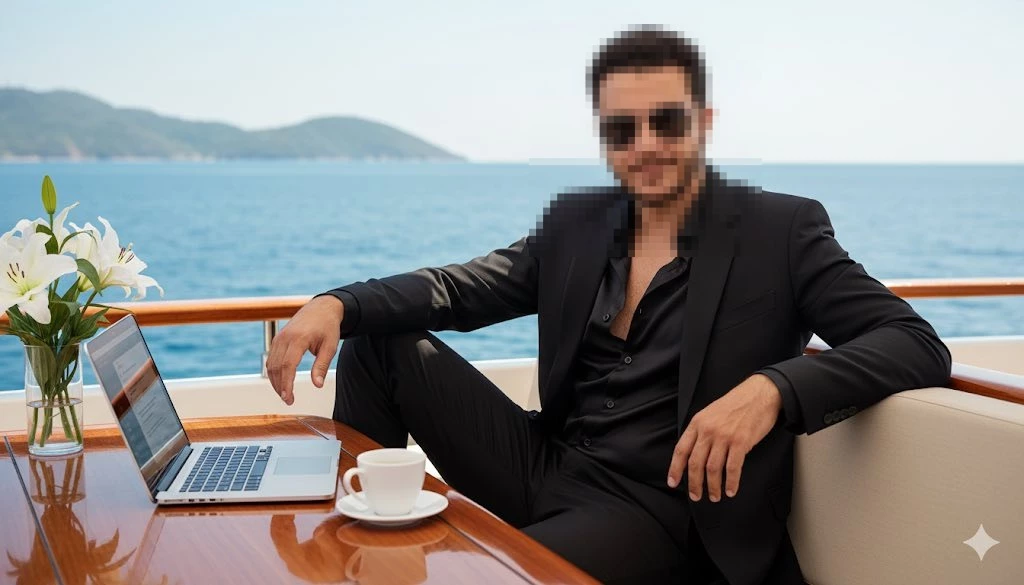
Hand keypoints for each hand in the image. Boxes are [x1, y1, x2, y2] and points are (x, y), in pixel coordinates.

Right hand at [266, 295, 344, 404]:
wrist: (321, 308)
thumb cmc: (327, 326)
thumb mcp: (330, 346)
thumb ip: (322, 366)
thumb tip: (317, 385)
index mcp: (299, 339)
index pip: (288, 366)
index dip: (286, 384)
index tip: (289, 398)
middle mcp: (285, 338)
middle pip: (276, 367)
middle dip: (280, 386)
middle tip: (289, 400)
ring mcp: (279, 338)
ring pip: (271, 364)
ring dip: (275, 381)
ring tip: (285, 394)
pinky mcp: (277, 339)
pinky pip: (271, 358)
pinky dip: (274, 372)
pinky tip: (281, 382)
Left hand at [667, 374, 781, 501]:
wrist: (759, 393)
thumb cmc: (736, 404)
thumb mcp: (711, 413)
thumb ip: (701, 431)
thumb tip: (694, 454)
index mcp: (697, 423)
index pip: (681, 450)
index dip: (675, 469)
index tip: (673, 483)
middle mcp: (708, 430)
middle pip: (695, 463)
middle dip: (694, 483)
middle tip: (696, 496)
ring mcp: (724, 436)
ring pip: (712, 469)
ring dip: (713, 487)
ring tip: (715, 496)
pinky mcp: (741, 442)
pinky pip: (732, 468)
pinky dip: (731, 483)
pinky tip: (731, 490)